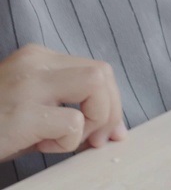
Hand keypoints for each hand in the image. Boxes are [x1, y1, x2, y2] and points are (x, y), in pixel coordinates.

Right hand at [0, 45, 126, 162]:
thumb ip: (73, 108)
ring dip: (95, 119)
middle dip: (111, 110)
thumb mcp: (35, 108)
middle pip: (103, 73)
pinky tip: (41, 145)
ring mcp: (28, 85)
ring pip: (96, 85)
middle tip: (96, 140)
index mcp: (38, 58)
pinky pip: (73, 122)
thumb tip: (116, 131)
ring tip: (66, 139)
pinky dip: (69, 141)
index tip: (109, 131)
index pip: (98, 70)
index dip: (112, 101)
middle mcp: (35, 63)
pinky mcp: (23, 112)